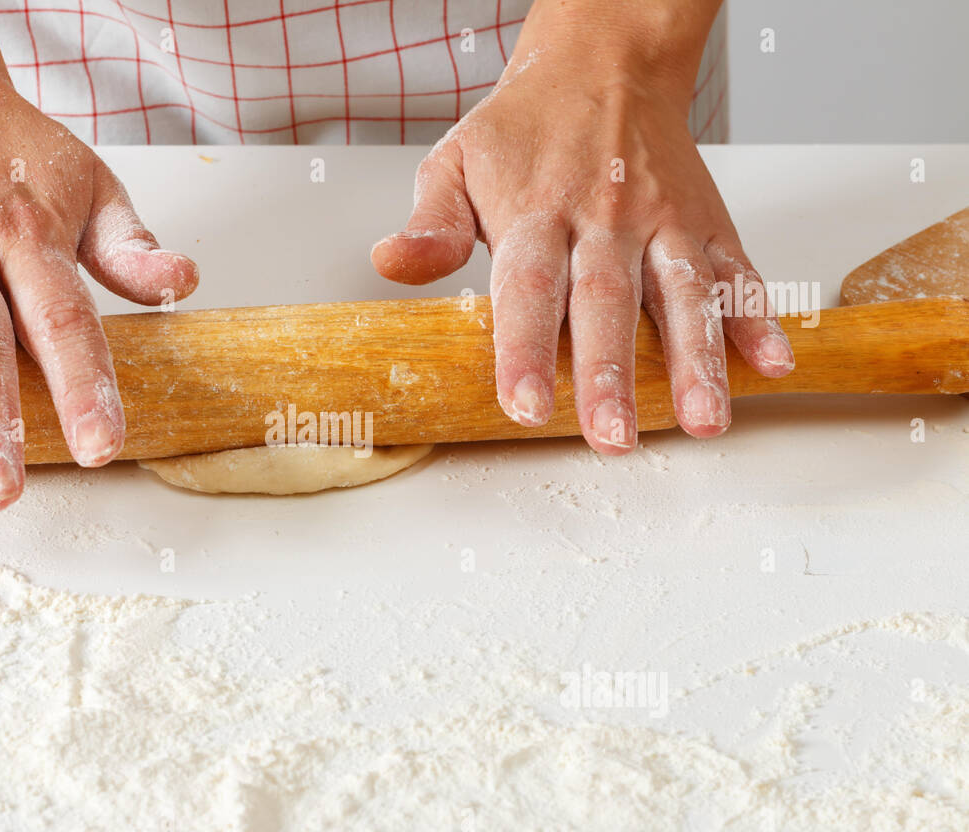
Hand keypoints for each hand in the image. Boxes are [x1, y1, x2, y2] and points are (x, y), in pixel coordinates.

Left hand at [372, 5, 792, 453]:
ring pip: (682, 294)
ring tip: (703, 420)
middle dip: (612, 374)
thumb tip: (392, 263)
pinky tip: (769, 363)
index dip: (525, 350)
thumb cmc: (523, 129)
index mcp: (537, 211)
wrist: (604, 63)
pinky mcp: (705, 223)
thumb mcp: (456, 162)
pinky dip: (755, 317)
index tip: (524, 405)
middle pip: (608, 302)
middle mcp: (605, 217)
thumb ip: (431, 223)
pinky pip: (735, 270)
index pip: (529, 289)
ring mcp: (662, 220)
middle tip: (613, 437)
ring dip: (696, 360)